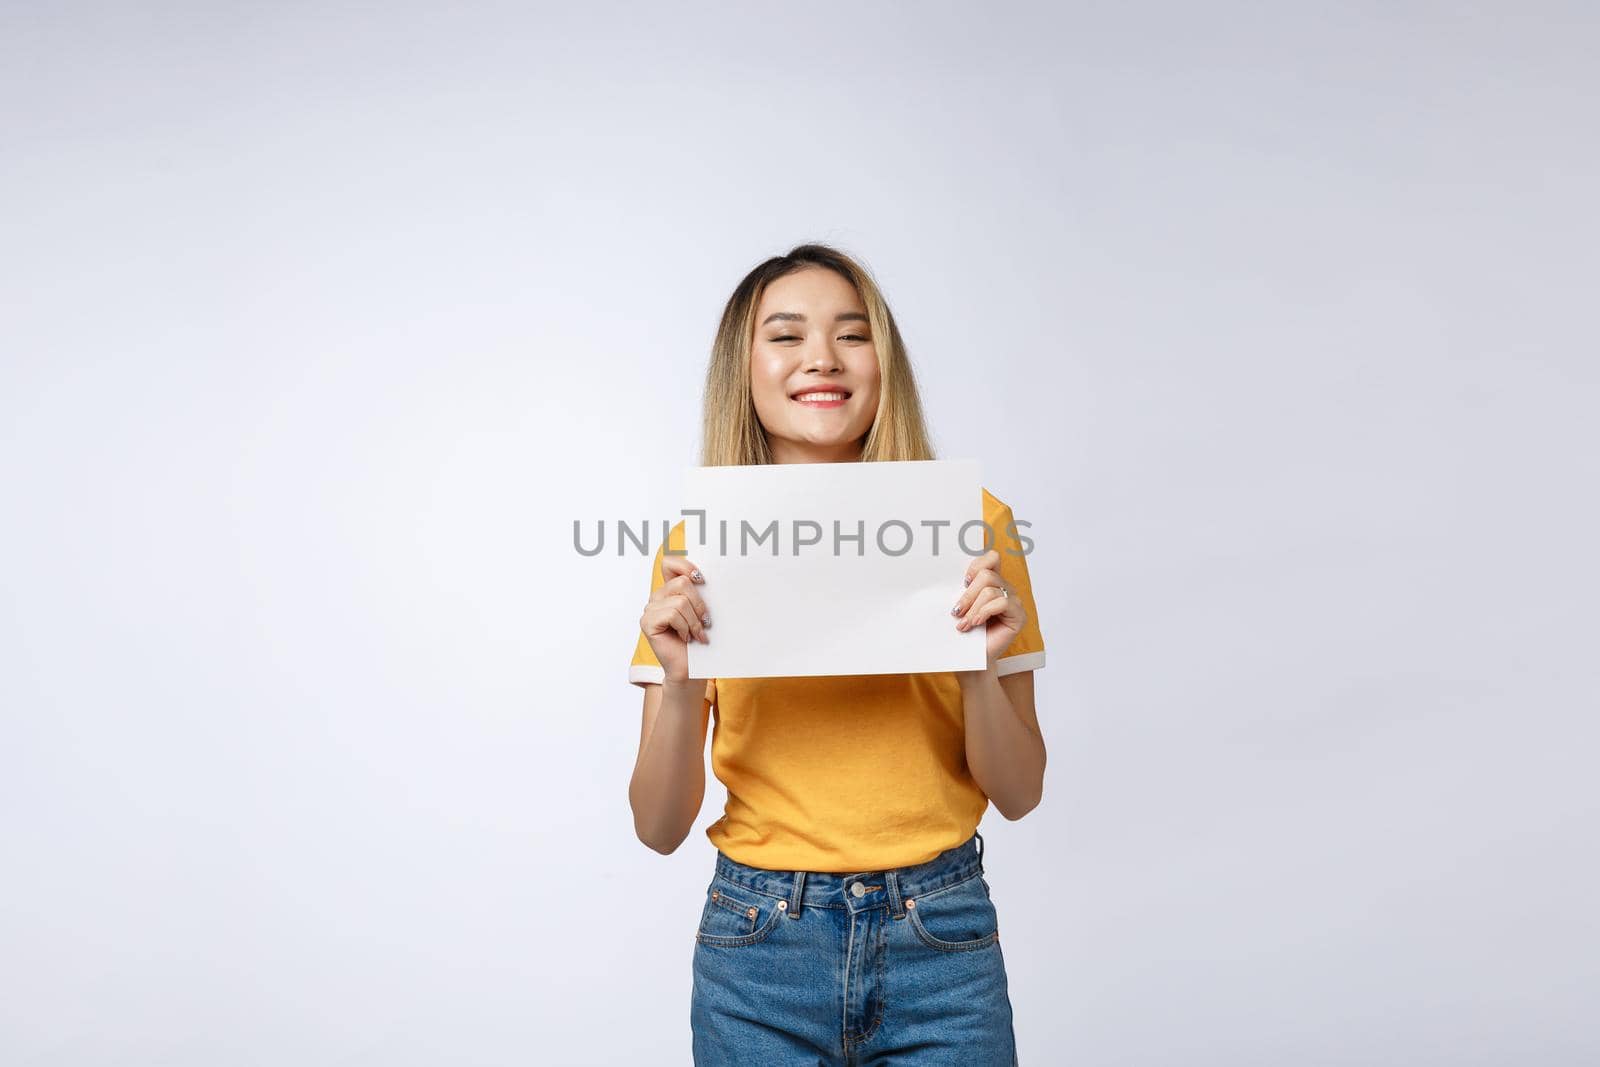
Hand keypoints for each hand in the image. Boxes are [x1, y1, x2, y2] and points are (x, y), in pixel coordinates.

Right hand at [639, 555, 709, 683]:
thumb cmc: (699, 640)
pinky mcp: (647, 622)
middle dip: (699, 604)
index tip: (702, 580)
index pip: (669, 563)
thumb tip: (705, 576)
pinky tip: (686, 639)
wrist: (692, 668)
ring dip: (694, 621)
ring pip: (680, 601)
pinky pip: (672, 614)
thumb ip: (699, 592)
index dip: (685, 566)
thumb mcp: (702, 611)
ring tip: (696, 634)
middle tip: (705, 622)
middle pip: (682, 582)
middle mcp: (657, 597)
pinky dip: (685, 628)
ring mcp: (650, 609)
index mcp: (669, 590)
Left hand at [951, 548, 1025, 666]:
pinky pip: (1002, 602)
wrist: (971, 659)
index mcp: (993, 581)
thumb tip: (945, 574)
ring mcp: (1014, 601)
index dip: (976, 566)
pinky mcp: (1019, 615)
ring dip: (973, 608)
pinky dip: (984, 612)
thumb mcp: (960, 606)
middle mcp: (1006, 588)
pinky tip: (976, 623)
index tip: (963, 582)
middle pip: (987, 575)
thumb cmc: (964, 633)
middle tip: (956, 612)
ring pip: (991, 591)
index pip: (992, 558)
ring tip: (964, 624)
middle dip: (968, 594)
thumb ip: (961, 590)